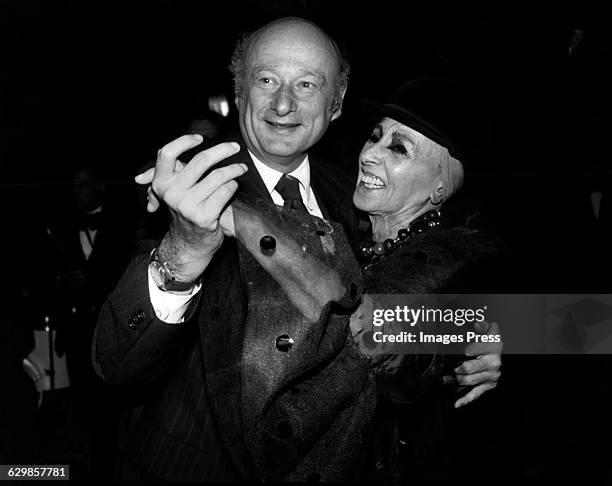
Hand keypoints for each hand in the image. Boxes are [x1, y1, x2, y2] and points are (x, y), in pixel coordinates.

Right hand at [135, 134, 246, 281]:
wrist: (188, 245)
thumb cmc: (184, 214)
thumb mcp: (169, 196)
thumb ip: (161, 181)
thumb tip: (140, 178)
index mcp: (161, 184)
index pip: (167, 153)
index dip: (184, 141)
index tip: (200, 138)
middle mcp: (172, 194)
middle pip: (201, 160)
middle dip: (222, 150)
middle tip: (235, 147)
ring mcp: (188, 206)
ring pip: (218, 176)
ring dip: (234, 169)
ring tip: (240, 168)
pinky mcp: (205, 216)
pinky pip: (226, 191)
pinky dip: (233, 186)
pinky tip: (233, 187)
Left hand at [444, 321, 501, 407]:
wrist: (498, 347)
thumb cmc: (488, 337)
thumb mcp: (487, 328)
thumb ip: (481, 325)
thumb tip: (478, 323)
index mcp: (493, 347)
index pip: (473, 351)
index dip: (462, 353)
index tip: (450, 356)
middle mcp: (494, 363)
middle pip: (470, 369)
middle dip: (455, 371)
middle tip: (441, 373)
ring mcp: (492, 375)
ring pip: (471, 381)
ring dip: (456, 383)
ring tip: (443, 381)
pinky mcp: (490, 384)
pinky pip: (477, 393)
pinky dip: (467, 399)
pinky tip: (457, 404)